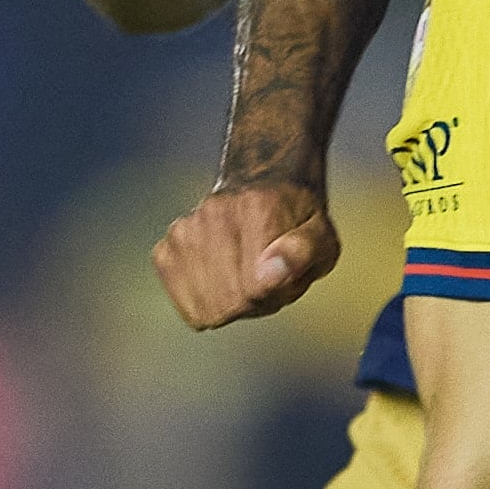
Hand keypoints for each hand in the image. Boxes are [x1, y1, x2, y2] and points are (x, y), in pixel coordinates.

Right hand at [155, 180, 340, 326]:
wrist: (262, 182)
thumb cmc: (297, 219)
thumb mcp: (322, 237)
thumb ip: (303, 255)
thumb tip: (268, 277)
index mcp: (260, 211)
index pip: (254, 291)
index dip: (273, 296)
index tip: (283, 276)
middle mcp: (216, 215)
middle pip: (226, 303)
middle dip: (252, 303)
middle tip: (266, 277)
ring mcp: (186, 229)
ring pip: (203, 306)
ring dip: (229, 302)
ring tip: (245, 274)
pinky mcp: (167, 244)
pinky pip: (184, 300)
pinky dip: (204, 298)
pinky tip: (220, 275)